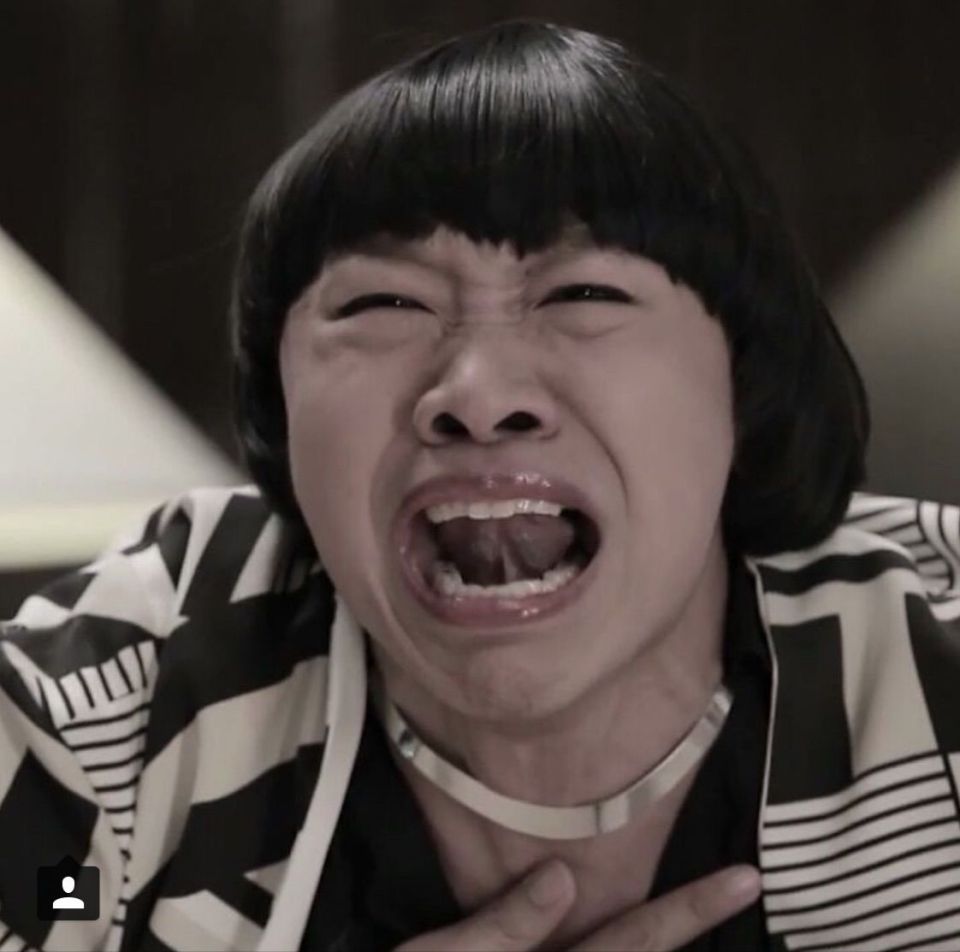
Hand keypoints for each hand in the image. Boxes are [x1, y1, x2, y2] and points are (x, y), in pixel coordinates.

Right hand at [394, 860, 760, 951]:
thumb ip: (507, 925)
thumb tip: (566, 878)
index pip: (636, 939)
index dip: (692, 909)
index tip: (743, 878)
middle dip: (700, 926)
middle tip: (746, 883)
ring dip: (669, 940)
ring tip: (713, 906)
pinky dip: (631, 944)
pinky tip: (638, 929)